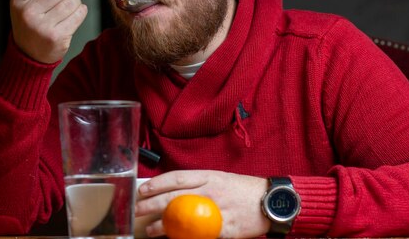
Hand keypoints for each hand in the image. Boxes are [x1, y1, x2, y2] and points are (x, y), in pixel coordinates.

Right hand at [10, 0, 87, 63]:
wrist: (29, 54)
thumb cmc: (31, 22)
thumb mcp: (28, 0)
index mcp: (18, 0)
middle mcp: (28, 13)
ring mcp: (41, 27)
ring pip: (71, 2)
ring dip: (77, 0)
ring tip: (71, 5)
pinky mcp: (56, 37)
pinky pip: (78, 15)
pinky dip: (81, 11)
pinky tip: (75, 14)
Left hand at [135, 170, 269, 237]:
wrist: (271, 201)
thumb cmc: (244, 189)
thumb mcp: (220, 178)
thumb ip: (199, 184)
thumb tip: (173, 190)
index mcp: (209, 176)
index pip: (177, 177)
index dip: (157, 183)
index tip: (142, 189)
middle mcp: (212, 191)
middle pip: (176, 197)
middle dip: (152, 204)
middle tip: (137, 209)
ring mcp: (219, 210)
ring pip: (185, 218)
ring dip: (164, 226)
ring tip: (151, 230)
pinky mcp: (226, 229)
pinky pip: (202, 235)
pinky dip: (187, 238)